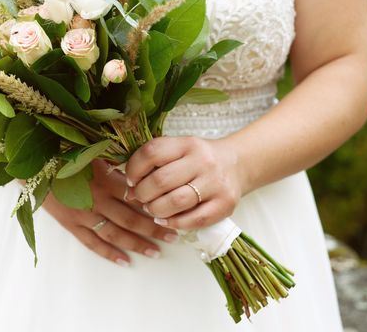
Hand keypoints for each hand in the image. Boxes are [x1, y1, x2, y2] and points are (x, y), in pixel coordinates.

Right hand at [41, 159, 178, 266]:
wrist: (31, 163)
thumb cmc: (62, 151)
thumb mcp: (92, 151)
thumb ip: (115, 162)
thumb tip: (139, 168)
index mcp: (104, 179)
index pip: (136, 197)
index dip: (154, 206)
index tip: (170, 211)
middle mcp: (96, 199)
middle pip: (131, 219)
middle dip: (154, 229)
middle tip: (173, 237)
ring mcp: (83, 214)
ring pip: (115, 234)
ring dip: (136, 244)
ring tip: (155, 252)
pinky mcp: (71, 224)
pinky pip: (92, 243)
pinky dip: (109, 253)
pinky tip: (125, 261)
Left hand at [125, 136, 242, 230]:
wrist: (237, 164)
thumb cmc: (198, 159)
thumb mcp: (179, 150)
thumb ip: (155, 162)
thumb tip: (129, 189)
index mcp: (187, 144)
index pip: (152, 152)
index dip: (134, 169)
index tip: (130, 180)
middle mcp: (203, 161)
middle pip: (161, 180)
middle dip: (142, 193)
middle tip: (139, 198)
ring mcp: (216, 183)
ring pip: (176, 202)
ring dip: (156, 209)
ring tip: (152, 209)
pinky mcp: (225, 204)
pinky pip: (194, 220)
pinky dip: (174, 223)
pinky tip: (165, 220)